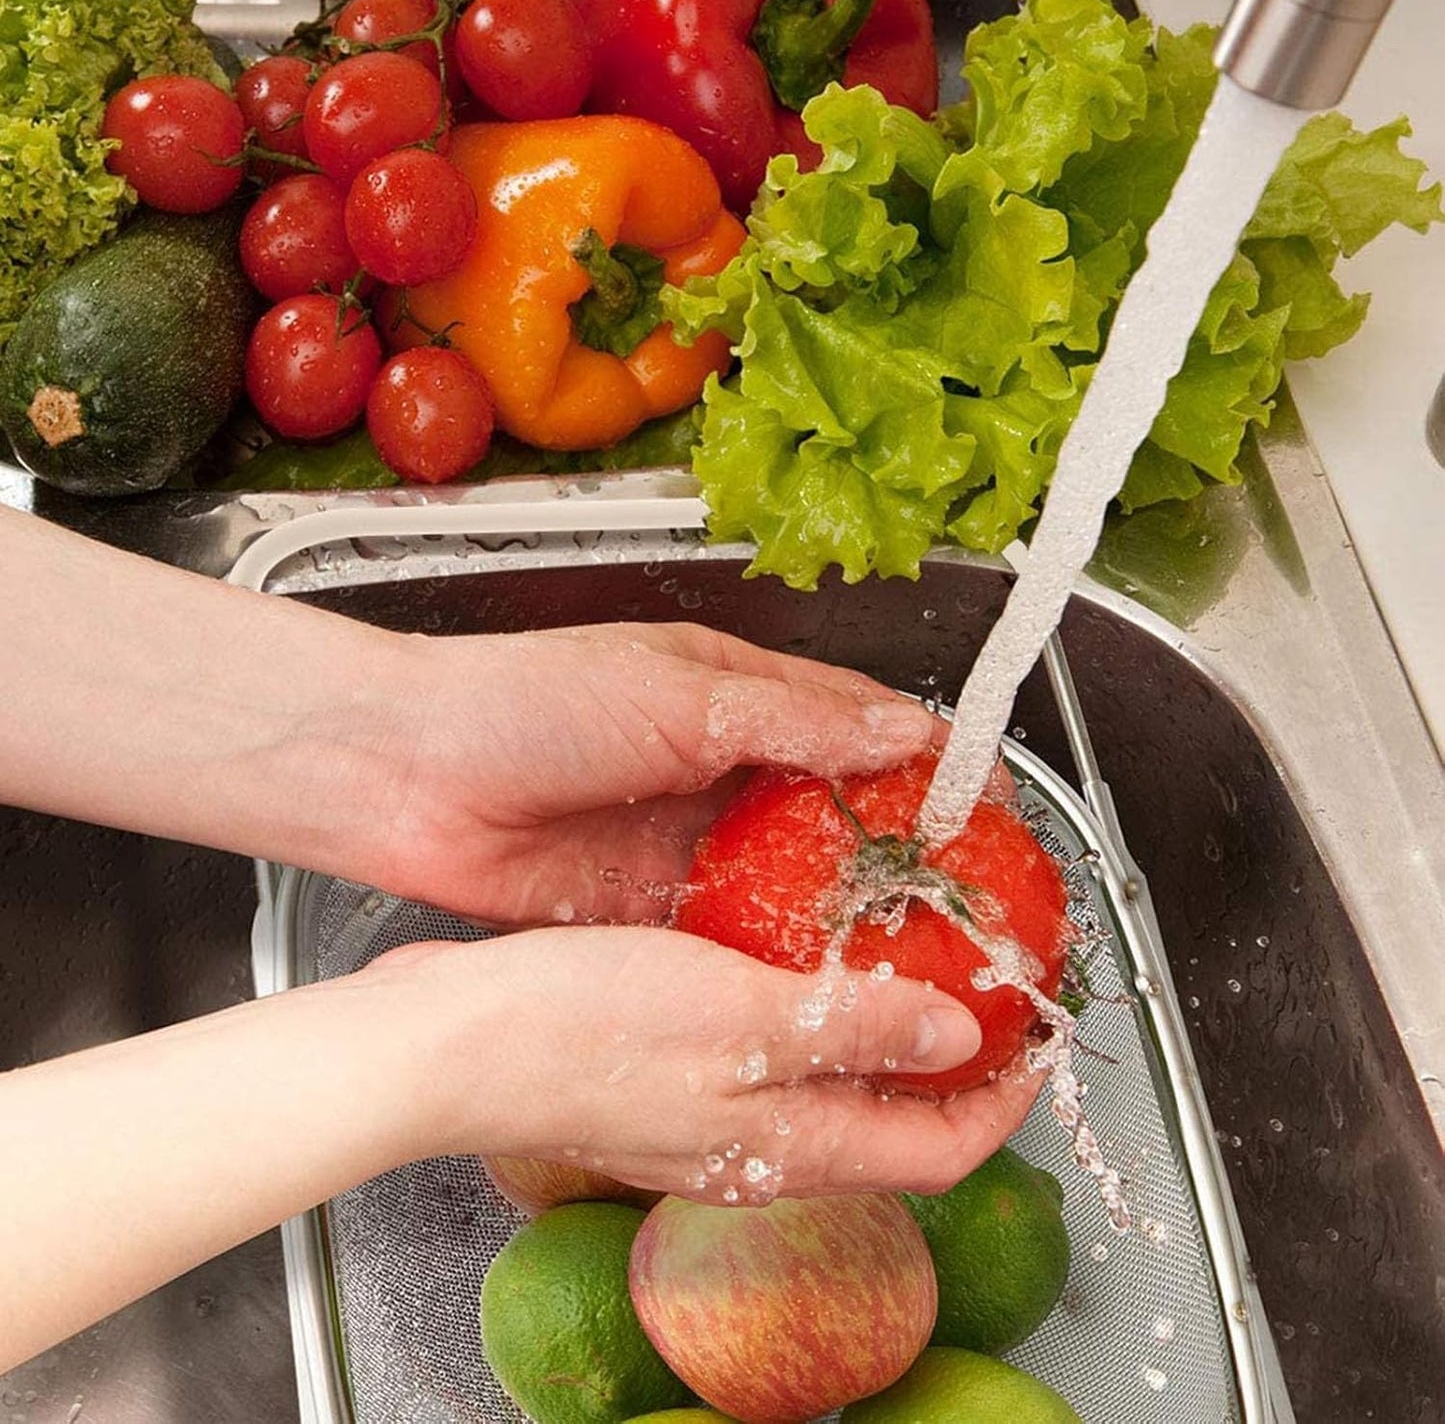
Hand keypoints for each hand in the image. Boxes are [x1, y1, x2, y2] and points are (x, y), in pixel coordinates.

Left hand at [361, 622, 943, 924]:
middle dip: (896, 853)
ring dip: (841, 912)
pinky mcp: (650, 904)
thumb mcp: (676, 694)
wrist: (405, 775)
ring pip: (787, 880)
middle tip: (963, 902)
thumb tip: (904, 734)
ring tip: (915, 956)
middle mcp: (720, 768)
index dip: (923, 761)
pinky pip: (730, 933)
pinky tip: (821, 986)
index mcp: (733, 695)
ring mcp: (687, 841)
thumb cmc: (528, 701)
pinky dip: (774, 957)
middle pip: (831, 813)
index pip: (854, 723)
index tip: (986, 807)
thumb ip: (791, 720)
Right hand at [363, 926, 1042, 1199]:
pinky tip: (790, 942)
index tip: (1036, 1040)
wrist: (448, 1042)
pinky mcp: (667, 1074)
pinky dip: (806, 1005)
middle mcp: (757, 1143)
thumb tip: (961, 1039)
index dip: (1002, 1102)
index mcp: (788, 1144)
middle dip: (951, 1060)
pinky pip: (768, 1050)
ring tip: (901, 948)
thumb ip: (857, 1029)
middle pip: (891, 1118)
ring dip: (880, 1026)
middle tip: (979, 981)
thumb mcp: (741, 1018)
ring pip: (830, 1082)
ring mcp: (709, 1113)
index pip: (938, 1149)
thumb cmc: (577, 1033)